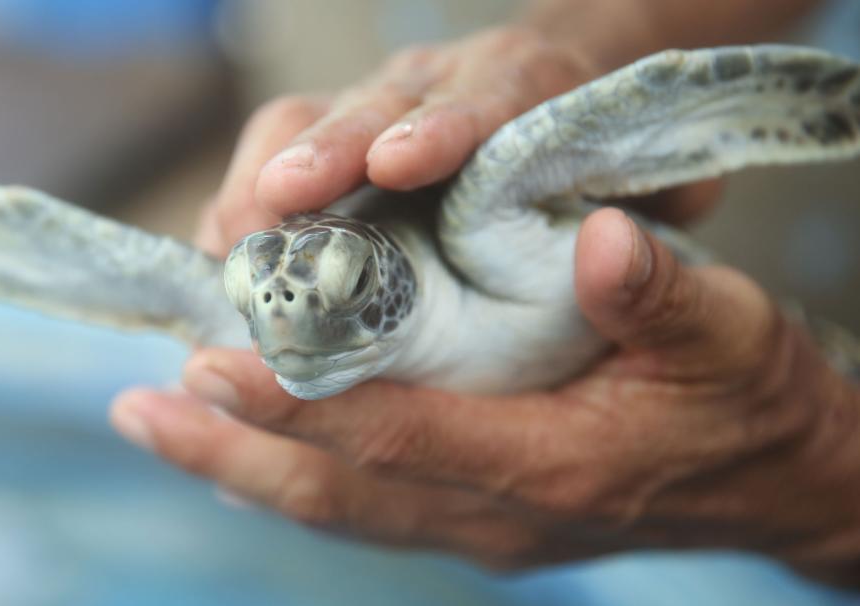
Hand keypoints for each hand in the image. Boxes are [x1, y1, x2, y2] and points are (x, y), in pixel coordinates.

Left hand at [113, 208, 859, 586]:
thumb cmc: (748, 403)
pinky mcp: (473, 519)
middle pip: (338, 489)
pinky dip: (292, 479)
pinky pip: (363, 507)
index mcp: (547, 463)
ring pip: (338, 507)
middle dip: (232, 450)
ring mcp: (479, 527)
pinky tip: (240, 458)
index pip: (395, 434)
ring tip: (161, 427)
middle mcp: (495, 513)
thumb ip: (659, 293)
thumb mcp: (732, 335)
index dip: (301, 399)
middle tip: (141, 409)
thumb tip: (597, 238)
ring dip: (242, 469)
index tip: (213, 362)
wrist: (775, 483)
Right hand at [193, 26, 716, 257]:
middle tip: (277, 200)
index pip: (486, 97)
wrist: (560, 91)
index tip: (398, 165)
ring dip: (261, 182)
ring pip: (305, 121)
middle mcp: (436, 84)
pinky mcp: (334, 135)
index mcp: (524, 85)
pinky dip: (245, 203)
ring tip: (227, 248)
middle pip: (371, 104)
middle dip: (323, 150)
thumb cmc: (601, 144)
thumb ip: (658, 192)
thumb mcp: (654, 168)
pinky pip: (277, 153)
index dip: (442, 129)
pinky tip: (224, 254)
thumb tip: (641, 226)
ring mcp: (375, 106)